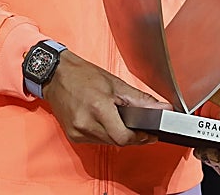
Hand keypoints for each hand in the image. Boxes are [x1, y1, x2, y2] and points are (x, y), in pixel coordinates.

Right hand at [41, 50, 168, 145]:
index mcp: (98, 108)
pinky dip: (104, 134)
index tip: (150, 134)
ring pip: (108, 142)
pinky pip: (96, 141)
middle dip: (130, 135)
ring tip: (116, 117)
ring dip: (117, 134)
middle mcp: (86, 123)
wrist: (56, 75)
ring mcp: (78, 132)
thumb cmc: (83, 76)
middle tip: (137, 124)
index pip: (125, 137)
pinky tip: (103, 120)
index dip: (140, 137)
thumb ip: (141, 100)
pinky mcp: (73, 136)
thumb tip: (163, 109)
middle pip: (118, 141)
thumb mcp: (116, 84)